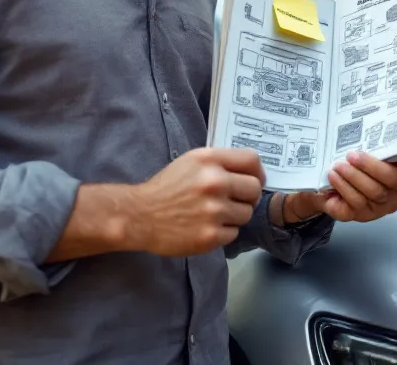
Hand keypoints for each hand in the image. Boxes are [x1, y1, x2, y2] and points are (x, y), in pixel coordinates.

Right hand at [129, 147, 264, 256]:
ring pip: (246, 213)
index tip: (252, 180)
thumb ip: (219, 163)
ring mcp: (214, 210)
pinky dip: (223, 232)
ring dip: (235, 216)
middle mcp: (214, 182)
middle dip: (247, 196)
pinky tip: (205, 227)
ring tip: (214, 215)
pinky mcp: (211, 235)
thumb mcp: (190, 162)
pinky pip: (234, 233)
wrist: (139, 216)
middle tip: (233, 201)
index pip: (252, 160)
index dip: (256, 172)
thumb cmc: (165, 188)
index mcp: (209, 160)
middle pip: (254, 188)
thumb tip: (250, 173)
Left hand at [290, 151, 396, 222]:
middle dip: (370, 168)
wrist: (329, 180)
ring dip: (351, 178)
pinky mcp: (358, 216)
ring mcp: (377, 208)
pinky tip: (333, 178)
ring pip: (369, 195)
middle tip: (352, 156)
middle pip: (390, 183)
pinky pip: (352, 207)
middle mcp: (394, 193)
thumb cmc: (355, 163)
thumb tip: (396, 129)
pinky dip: (341, 190)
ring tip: (338, 166)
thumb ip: (385, 141)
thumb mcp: (368, 149)